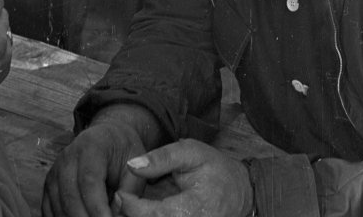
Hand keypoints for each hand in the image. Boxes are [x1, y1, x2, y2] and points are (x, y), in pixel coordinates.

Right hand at [42, 117, 147, 216]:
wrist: (107, 138)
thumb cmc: (123, 151)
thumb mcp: (134, 164)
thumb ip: (128, 191)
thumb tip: (116, 215)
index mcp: (91, 146)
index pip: (90, 181)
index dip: (97, 208)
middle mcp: (68, 157)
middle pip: (71, 198)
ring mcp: (55, 172)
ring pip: (59, 208)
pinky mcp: (49, 186)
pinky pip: (50, 211)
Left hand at [115, 139, 253, 216]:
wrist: (242, 192)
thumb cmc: (216, 169)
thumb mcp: (191, 152)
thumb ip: (162, 158)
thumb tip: (131, 165)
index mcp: (190, 210)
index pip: (150, 215)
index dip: (130, 206)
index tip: (120, 192)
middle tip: (122, 201)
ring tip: (131, 208)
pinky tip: (146, 212)